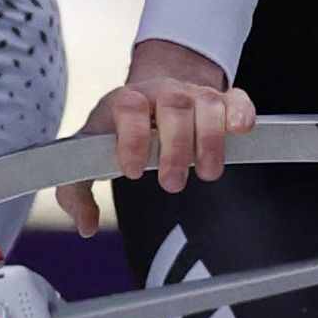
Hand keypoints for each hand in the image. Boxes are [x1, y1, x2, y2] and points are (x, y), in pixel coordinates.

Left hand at [64, 38, 253, 233]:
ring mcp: (192, 93)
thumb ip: (76, 192)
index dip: (132, 139)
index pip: (128, 108)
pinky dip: (240, 112)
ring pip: (207, 104)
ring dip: (211, 140)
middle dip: (176, 148)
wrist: (147, 96)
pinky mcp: (220, 100)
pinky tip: (239, 131)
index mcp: (123, 102)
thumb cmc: (117, 129)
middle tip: (172, 183)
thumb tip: (87, 225)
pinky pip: (236, 99)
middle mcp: (160, 92)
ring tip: (208, 172)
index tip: (133, 171)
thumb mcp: (87, 154)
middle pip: (174, 106)